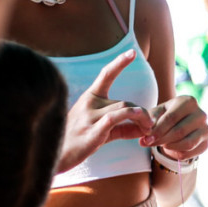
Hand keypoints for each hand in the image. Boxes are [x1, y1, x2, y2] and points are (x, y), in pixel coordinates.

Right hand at [58, 49, 154, 172]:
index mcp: (90, 98)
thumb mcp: (104, 131)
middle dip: (142, 113)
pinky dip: (133, 118)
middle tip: (152, 125)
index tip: (131, 52)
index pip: (106, 75)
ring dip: (142, 117)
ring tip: (150, 128)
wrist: (56, 155)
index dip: (119, 63)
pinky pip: (116, 118)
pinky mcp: (93, 129)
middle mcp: (89, 103)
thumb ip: (124, 127)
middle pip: (125, 101)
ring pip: (124, 108)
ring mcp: (90, 115)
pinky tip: (142, 124)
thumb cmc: (80, 142)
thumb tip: (146, 128)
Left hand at [141, 94, 207, 159]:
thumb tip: (147, 132)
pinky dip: (176, 153)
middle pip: (179, 131)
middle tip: (148, 143)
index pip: (171, 118)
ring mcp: (206, 130)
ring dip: (170, 146)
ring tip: (160, 144)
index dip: (157, 130)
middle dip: (161, 139)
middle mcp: (201, 114)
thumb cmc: (166, 116)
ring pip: (187, 144)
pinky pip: (190, 153)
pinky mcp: (206, 143)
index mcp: (189, 102)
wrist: (181, 123)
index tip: (145, 138)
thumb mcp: (157, 112)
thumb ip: (150, 119)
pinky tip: (169, 148)